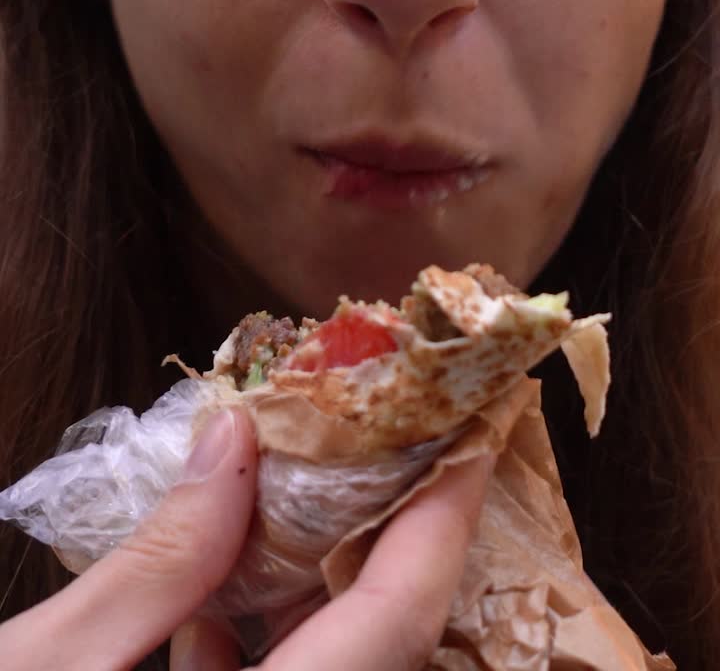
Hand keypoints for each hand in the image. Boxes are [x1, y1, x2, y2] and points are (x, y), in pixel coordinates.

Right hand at [0, 408, 492, 670]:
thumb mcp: (48, 667)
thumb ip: (157, 560)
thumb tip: (236, 438)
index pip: (393, 625)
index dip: (441, 522)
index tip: (472, 435)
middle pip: (374, 643)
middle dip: (381, 537)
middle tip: (381, 441)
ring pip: (327, 665)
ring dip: (312, 584)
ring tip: (288, 493)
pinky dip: (258, 641)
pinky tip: (208, 598)